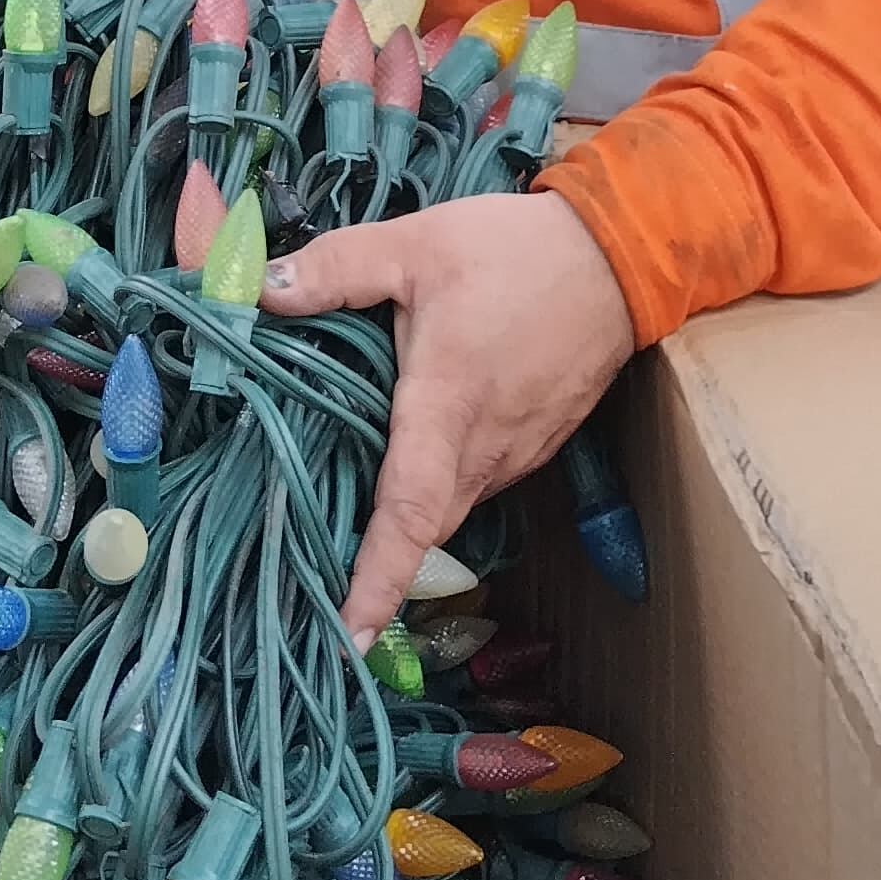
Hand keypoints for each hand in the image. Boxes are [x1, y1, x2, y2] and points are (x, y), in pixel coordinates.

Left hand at [262, 193, 635, 649]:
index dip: (378, 578)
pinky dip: (443, 484)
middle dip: (377, 564)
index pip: (411, 512)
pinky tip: (413, 452)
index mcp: (448, 405)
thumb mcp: (415, 243)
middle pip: (425, 526)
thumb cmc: (517, 250)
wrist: (622, 254)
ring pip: (453, 506)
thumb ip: (335, 269)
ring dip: (411, 520)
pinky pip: (480, 482)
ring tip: (352, 512)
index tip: (349, 636)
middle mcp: (488, 447)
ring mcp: (519, 452)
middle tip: (316, 579)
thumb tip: (257, 295)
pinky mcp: (538, 444)